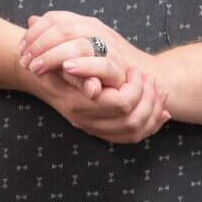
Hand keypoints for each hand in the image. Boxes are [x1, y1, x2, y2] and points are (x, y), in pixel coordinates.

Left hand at [19, 11, 155, 88]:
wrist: (142, 74)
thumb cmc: (102, 61)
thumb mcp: (76, 46)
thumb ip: (56, 35)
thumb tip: (31, 20)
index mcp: (85, 22)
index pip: (55, 18)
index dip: (34, 33)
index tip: (20, 49)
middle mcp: (97, 29)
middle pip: (63, 29)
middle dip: (39, 46)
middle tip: (25, 63)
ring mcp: (110, 46)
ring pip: (79, 43)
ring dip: (54, 57)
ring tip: (36, 69)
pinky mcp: (120, 66)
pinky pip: (101, 62)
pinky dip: (83, 65)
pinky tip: (66, 70)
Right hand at [26, 63, 172, 144]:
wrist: (41, 76)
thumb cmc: (51, 65)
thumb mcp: (59, 64)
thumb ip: (78, 75)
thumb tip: (95, 88)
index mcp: (79, 105)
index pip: (120, 104)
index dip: (135, 88)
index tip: (134, 70)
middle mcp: (87, 121)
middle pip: (132, 120)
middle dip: (148, 98)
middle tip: (149, 78)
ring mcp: (94, 128)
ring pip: (135, 131)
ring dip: (153, 110)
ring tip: (157, 89)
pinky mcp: (101, 131)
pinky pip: (132, 137)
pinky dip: (151, 124)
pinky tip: (161, 112)